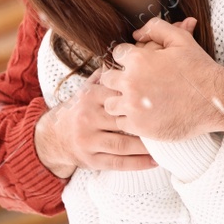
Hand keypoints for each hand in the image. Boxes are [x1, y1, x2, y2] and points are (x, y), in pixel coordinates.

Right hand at [34, 68, 155, 177]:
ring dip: (146, 146)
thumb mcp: (87, 91)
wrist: (53, 137)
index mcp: (88, 98)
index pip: (118, 96)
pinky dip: (138, 163)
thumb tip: (127, 59)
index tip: (162, 98)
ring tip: (165, 142)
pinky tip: (155, 161)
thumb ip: (106, 77)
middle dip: (146, 122)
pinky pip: (118, 163)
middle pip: (122, 121)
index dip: (141, 98)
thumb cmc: (79, 110)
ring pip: (122, 145)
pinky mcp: (91, 160)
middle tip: (169, 121)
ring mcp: (88, 142)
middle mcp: (86, 119)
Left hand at [100, 17, 223, 139]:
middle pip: (107, 79)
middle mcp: (131, 83)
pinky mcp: (139, 126)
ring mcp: (133, 106)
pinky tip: (144, 114)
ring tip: (137, 100)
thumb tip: (136, 34)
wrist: (216, 101)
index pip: (117, 55)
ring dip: (120, 100)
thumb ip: (155, 28)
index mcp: (138, 60)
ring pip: (110, 103)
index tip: (138, 66)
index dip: (128, 58)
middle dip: (119, 79)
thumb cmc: (199, 69)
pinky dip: (129, 119)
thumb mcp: (181, 39)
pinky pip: (120, 122)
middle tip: (136, 84)